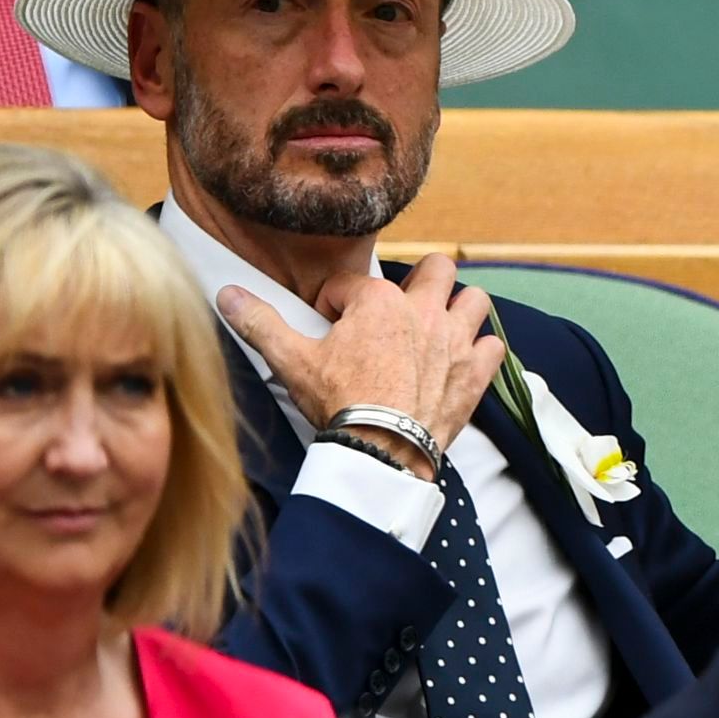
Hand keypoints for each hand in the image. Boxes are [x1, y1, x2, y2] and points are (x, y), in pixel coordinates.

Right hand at [218, 254, 505, 474]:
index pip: (354, 284)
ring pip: (473, 299)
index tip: (331, 328)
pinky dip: (482, 352)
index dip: (337, 303)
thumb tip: (225, 294)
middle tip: (399, 310)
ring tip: (438, 328)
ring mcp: (454, 340)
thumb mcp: (291, 360)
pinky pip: (493, 346)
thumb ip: (260, 323)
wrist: (381, 449)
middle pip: (435, 269)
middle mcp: (423, 310)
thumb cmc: (339, 402)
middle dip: (419, 282)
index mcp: (378, 300)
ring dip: (459, 309)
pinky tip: (463, 363)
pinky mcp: (474, 372)